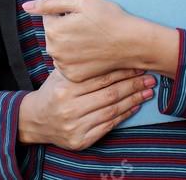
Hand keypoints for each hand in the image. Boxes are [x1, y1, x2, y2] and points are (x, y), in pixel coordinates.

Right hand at [17, 67, 154, 149]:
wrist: (35, 120)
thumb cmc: (52, 92)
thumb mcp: (59, 74)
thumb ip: (78, 65)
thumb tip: (106, 47)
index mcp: (65, 88)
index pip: (101, 78)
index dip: (122, 72)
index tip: (138, 65)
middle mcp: (70, 107)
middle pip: (110, 94)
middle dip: (133, 85)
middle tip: (150, 78)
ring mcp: (76, 125)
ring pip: (112, 111)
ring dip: (133, 100)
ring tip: (148, 91)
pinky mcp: (81, 140)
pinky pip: (108, 126)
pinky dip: (124, 116)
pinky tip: (135, 106)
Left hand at [23, 0, 143, 81]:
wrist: (131, 43)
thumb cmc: (108, 18)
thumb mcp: (80, 1)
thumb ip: (50, 3)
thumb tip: (26, 6)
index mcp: (53, 29)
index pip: (49, 17)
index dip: (66, 14)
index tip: (83, 17)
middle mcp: (54, 50)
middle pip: (53, 35)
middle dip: (65, 30)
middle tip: (88, 28)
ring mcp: (63, 65)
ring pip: (60, 49)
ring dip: (69, 45)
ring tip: (91, 40)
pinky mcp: (74, 76)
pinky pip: (68, 63)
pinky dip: (76, 58)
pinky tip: (91, 53)